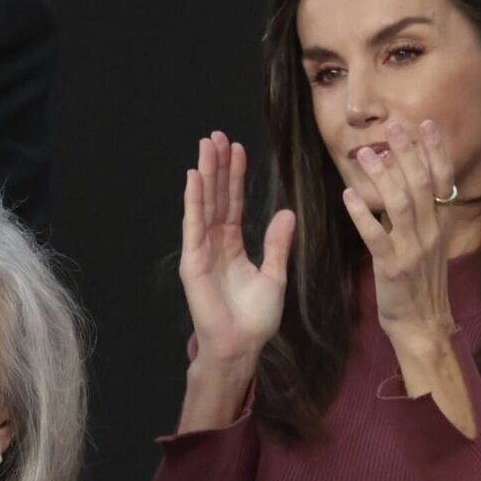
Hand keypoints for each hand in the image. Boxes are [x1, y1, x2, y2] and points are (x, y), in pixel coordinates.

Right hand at [176, 132, 293, 430]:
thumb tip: (287, 212)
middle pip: (216, 196)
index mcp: (233, 244)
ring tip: (206, 146)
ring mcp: (201, 250)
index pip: (233, 202)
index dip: (235, 175)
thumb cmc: (256, 318)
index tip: (237, 148)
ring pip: (204, 204)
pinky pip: (194, 225)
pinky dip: (193, 201)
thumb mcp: (274, 275)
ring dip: (204, 174)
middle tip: (217, 135)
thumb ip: (277, 243)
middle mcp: (215, 242)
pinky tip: (194, 178)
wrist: (241, 345)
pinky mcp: (193, 261)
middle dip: (217, 166)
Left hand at [341, 119, 476, 436]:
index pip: (442, 180)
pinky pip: (376, 235)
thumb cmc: (420, 283)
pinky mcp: (392, 267)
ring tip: (364, 154)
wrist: (422, 324)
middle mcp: (430, 232)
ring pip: (401, 204)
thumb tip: (410, 182)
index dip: (434, 151)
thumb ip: (422, 215)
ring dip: (382, 177)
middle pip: (421, 184)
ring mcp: (413, 249)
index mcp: (439, 225)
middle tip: (393, 126)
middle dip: (407, 153)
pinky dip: (362, 214)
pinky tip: (348, 196)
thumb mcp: (428, 244)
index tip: (425, 123)